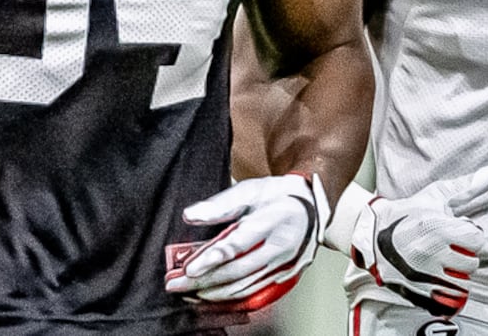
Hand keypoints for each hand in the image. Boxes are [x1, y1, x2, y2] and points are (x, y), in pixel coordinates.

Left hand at [167, 173, 327, 310]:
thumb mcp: (251, 189)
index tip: (189, 268)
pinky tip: (211, 295)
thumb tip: (190, 215)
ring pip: (244, 286)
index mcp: (274, 220)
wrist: (312, 206)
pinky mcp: (284, 277)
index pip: (239, 244)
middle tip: (175, 284)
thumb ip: (220, 204)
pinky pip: (253, 292)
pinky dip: (229, 297)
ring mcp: (284, 265)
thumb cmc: (279, 195)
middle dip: (203, 280)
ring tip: (187, 291)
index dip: (212, 258)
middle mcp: (281, 247)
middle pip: (238, 271)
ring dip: (212, 292)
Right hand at [325, 164, 487, 314]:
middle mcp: (430, 252)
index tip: (460, 232)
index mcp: (437, 227)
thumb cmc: (409, 212)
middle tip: (451, 248)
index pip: (477, 241)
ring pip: (461, 283)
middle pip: (471, 264)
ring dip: (457, 274)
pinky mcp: (414, 290)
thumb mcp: (437, 195)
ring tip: (444, 262)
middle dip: (465, 256)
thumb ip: (469, 184)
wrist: (372, 234)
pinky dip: (446, 290)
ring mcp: (422, 274)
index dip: (471, 236)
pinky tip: (437, 277)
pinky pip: (445, 299)